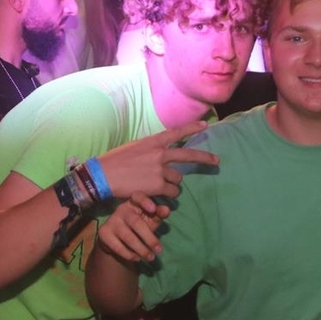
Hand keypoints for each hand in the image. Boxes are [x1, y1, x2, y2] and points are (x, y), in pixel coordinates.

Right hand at [97, 121, 217, 200]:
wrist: (103, 176)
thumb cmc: (114, 161)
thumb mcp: (133, 148)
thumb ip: (150, 150)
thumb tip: (161, 154)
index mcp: (152, 142)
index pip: (176, 132)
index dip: (191, 128)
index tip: (205, 125)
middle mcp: (159, 154)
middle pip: (188, 155)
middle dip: (205, 158)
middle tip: (217, 161)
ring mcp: (160, 170)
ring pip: (178, 179)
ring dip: (172, 184)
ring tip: (160, 186)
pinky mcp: (158, 186)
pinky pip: (172, 191)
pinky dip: (168, 194)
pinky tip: (159, 194)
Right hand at [97, 192, 170, 262]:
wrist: (116, 241)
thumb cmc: (138, 227)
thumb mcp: (150, 220)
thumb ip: (158, 215)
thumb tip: (166, 210)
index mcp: (134, 203)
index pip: (138, 196)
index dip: (144, 201)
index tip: (153, 209)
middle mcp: (121, 209)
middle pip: (136, 222)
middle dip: (149, 238)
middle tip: (159, 250)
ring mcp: (111, 221)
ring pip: (128, 237)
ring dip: (141, 250)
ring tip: (150, 257)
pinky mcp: (104, 233)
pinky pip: (118, 246)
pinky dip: (129, 255)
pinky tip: (136, 258)